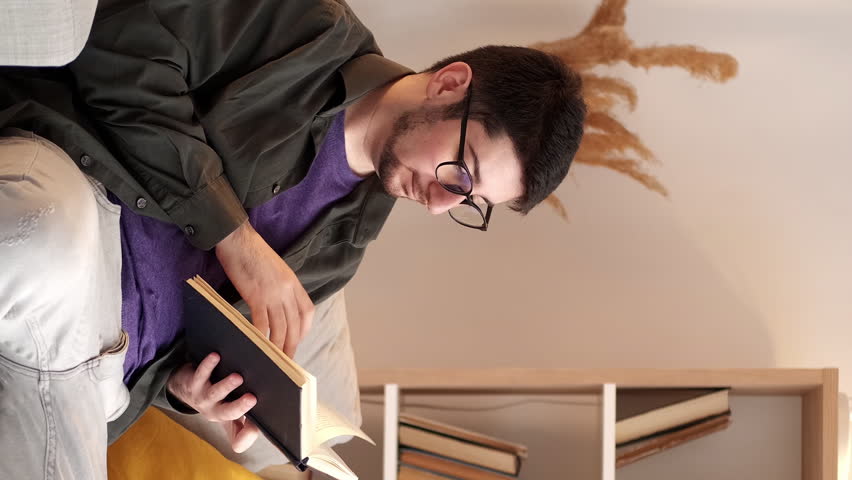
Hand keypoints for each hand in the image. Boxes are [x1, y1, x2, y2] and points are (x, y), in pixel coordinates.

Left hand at [167, 353, 259, 452]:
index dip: (248, 434)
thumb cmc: (217, 401)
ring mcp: (203, 398)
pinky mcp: (194, 383)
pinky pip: (201, 374)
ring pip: (214, 393)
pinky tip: (215, 356)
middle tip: (252, 398)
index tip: (260, 427)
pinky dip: (208, 365)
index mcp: (227, 420)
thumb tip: (261, 429)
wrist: (186, 389)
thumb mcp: (232, 416)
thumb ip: (247, 424)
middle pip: (227, 413)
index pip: (239, 434)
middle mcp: (214, 411)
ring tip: (237, 377)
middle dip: (239, 407)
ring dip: (225, 386)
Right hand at [215, 221, 314, 356]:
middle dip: (292, 344)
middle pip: (295, 324)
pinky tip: (257, 345)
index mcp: (294, 283)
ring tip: (273, 360)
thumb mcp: (277, 269)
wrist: (237, 239)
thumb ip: (282, 287)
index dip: (304, 329)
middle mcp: (287, 290)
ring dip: (277, 346)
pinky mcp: (256, 296)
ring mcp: (273, 293)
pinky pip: (261, 322)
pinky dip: (260, 336)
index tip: (297, 340)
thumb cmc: (253, 253)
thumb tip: (279, 305)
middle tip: (286, 360)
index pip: (307, 312)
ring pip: (280, 327)